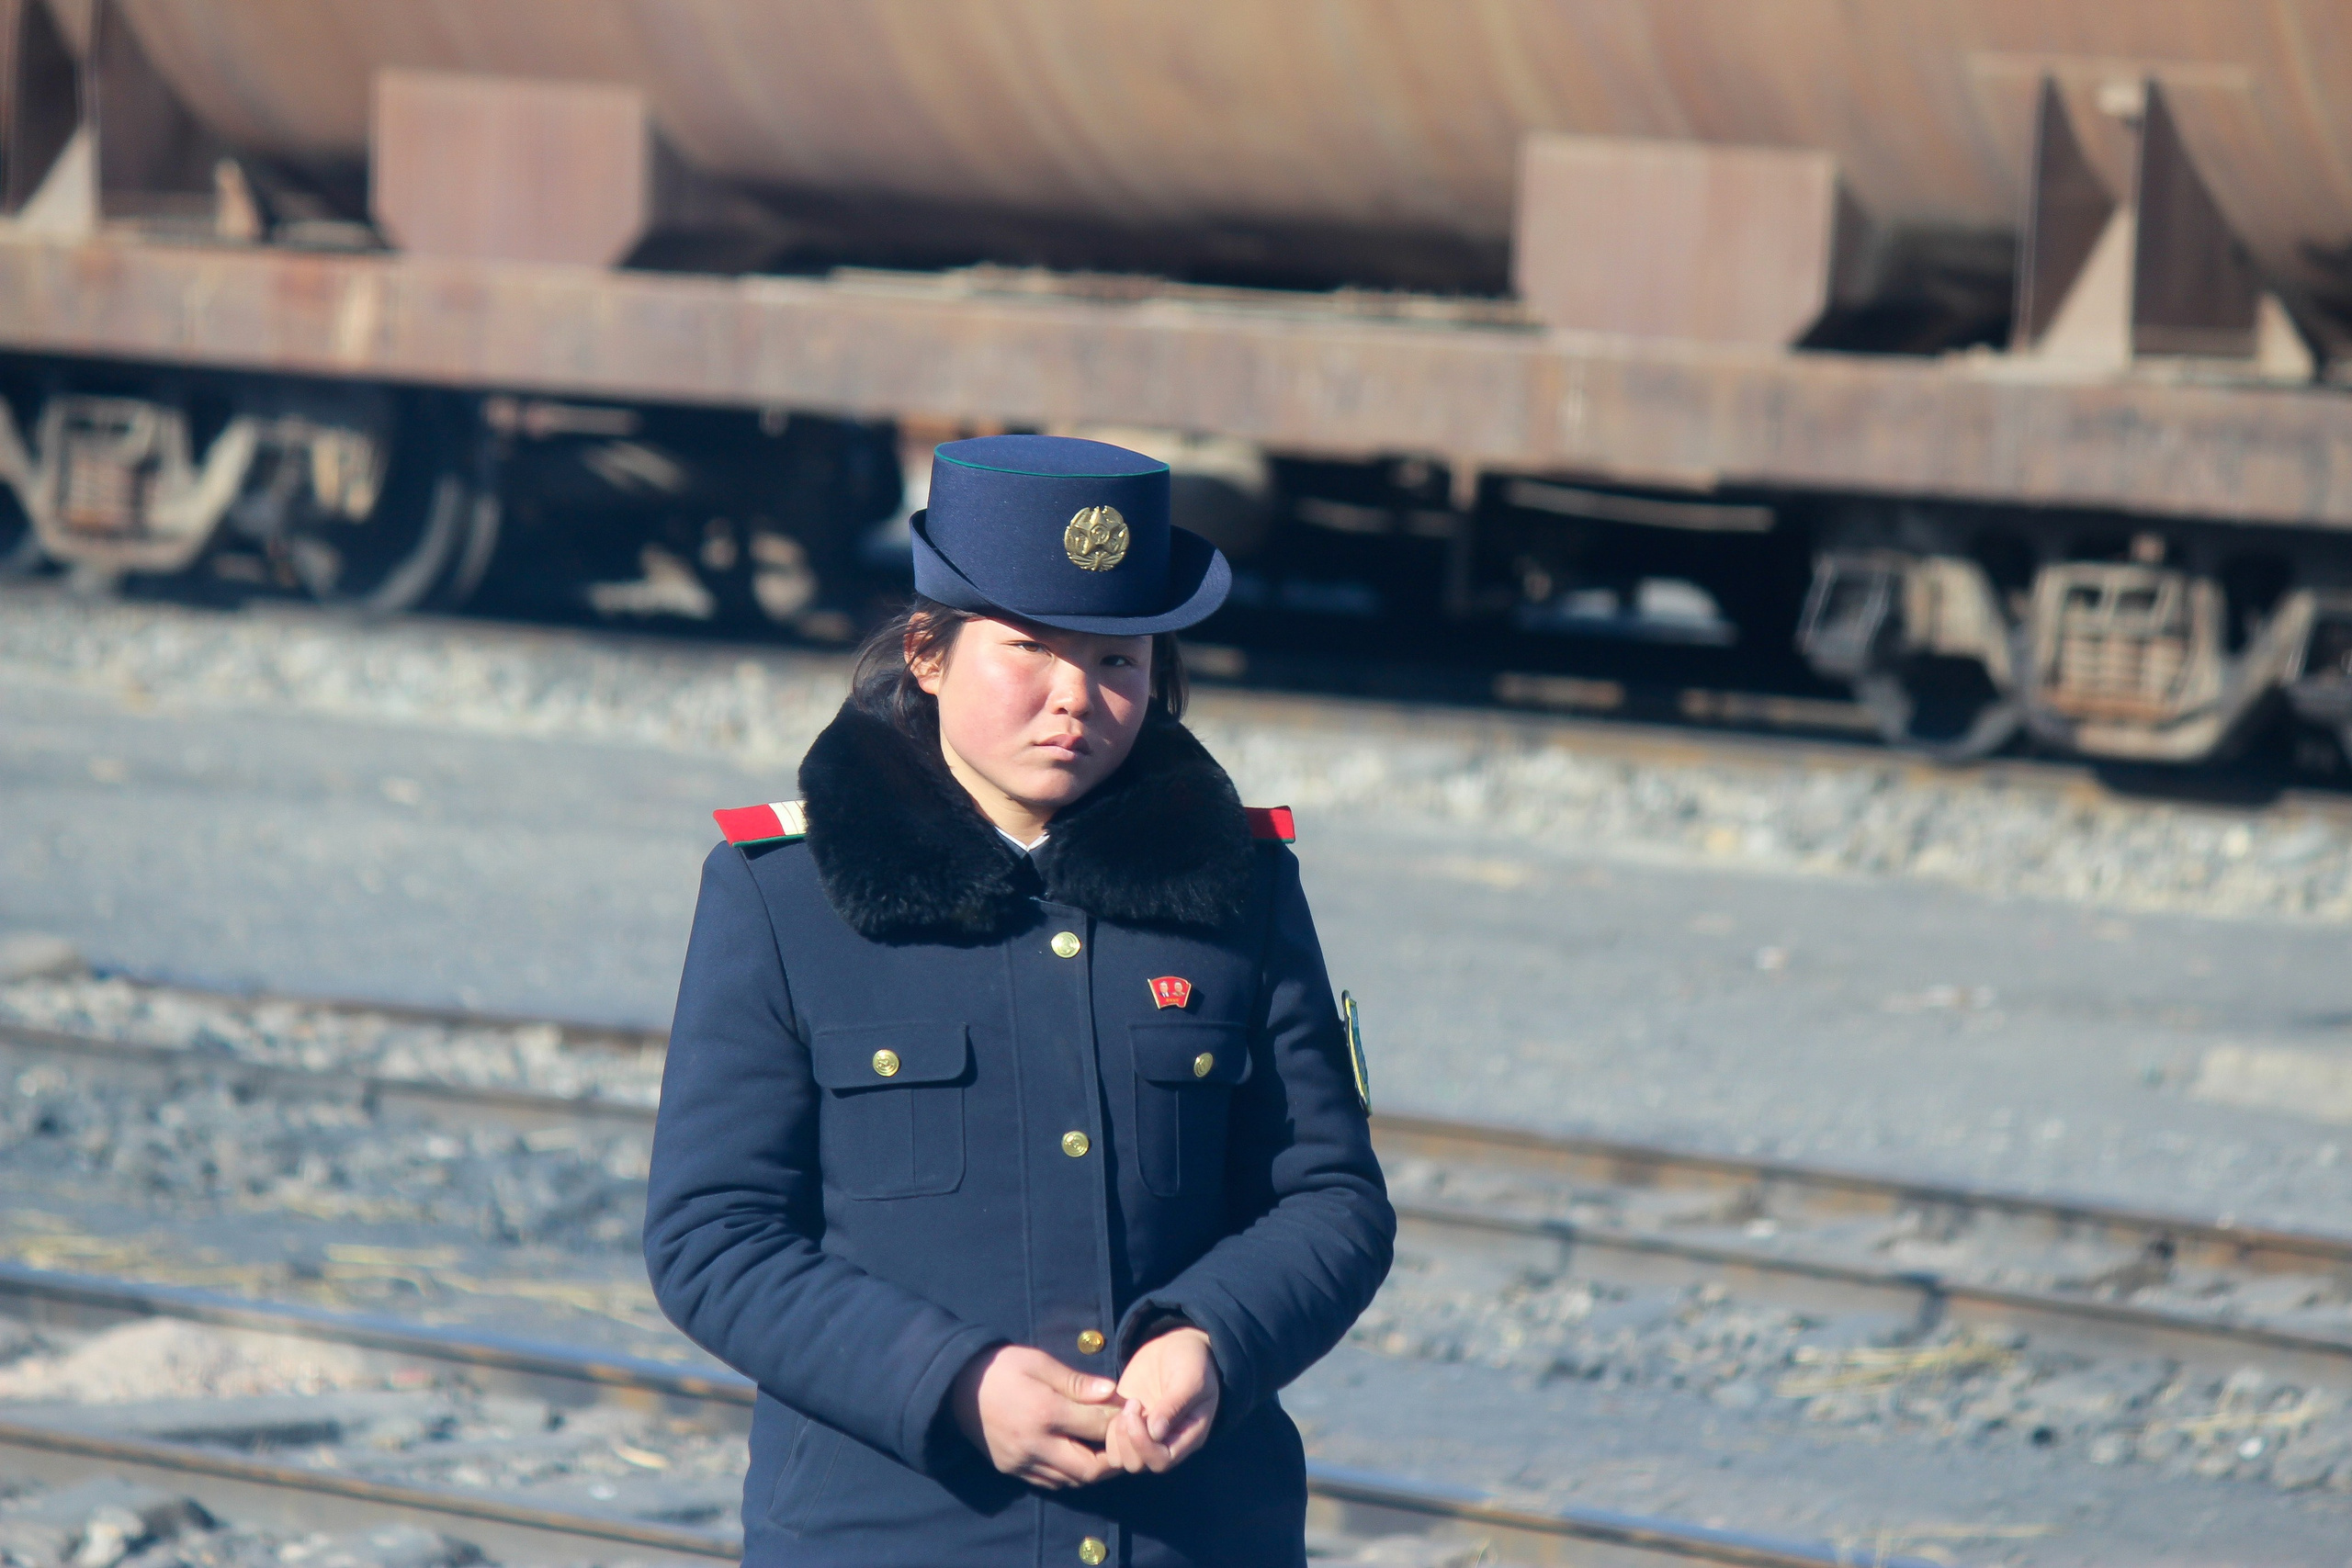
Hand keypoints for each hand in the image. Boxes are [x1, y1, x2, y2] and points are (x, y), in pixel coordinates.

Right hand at [951, 1345, 1123, 1488]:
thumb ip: (1076, 1381)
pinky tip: (1075, 1454)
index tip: (1131, 1410)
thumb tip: (1113, 1391)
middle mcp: (1034, 1445)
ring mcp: (1021, 1462)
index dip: (1120, 1419)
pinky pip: (1051, 1482)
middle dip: (1112, 1456)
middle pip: (1089, 1468)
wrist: (955, 1387)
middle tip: (1122, 1438)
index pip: (1097, 1426)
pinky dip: (1069, 1473)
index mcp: (1044, 1413)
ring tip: (1102, 1446)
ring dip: (1092, 1467)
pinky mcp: (1011, 1470)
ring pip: (1071, 1480)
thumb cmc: (1002, 1367)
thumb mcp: (1039, 1363)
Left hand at [1105, 1327, 1218, 1473]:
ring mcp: (1144, 1433)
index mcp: (1186, 1437)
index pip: (1161, 1461)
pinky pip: (1111, 1440)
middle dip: (1127, 1438)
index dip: (1144, 1446)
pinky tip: (1118, 1405)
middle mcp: (1164, 1442)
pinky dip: (1108, 1428)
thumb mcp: (1191, 1379)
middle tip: (1132, 1405)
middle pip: (1137, 1464)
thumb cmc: (1194, 1363)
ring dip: (1116, 1435)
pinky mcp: (1127, 1422)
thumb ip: (1174, 1405)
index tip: (1137, 1414)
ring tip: (1126, 1406)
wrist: (1181, 1347)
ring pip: (1120, 1458)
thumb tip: (1156, 1432)